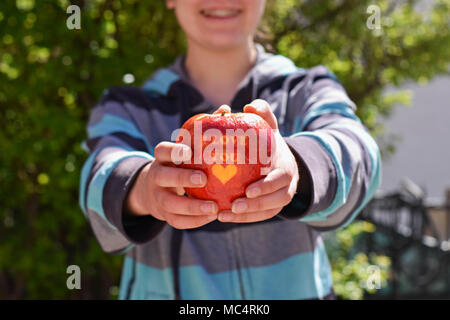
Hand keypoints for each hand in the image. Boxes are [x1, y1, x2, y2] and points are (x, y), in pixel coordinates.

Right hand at [125, 142, 218, 228]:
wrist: (154, 191)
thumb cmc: (180, 168)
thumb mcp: (181, 157)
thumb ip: (198, 150)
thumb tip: (231, 137)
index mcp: (161, 159)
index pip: (162, 151)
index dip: (174, 151)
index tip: (190, 152)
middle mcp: (155, 176)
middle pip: (162, 176)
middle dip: (182, 178)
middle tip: (203, 179)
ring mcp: (157, 197)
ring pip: (169, 203)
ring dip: (192, 206)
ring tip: (214, 207)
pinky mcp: (163, 214)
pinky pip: (177, 221)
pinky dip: (195, 221)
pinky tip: (212, 217)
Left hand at [218, 99, 298, 222]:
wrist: (279, 157)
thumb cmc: (268, 140)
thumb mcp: (268, 125)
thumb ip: (262, 113)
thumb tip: (249, 105)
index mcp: (287, 166)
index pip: (281, 179)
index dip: (267, 186)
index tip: (247, 190)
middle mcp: (288, 185)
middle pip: (277, 200)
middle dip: (256, 206)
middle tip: (233, 206)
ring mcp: (281, 198)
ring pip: (268, 212)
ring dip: (247, 217)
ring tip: (223, 215)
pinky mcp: (272, 207)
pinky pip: (260, 217)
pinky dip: (243, 219)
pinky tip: (222, 217)